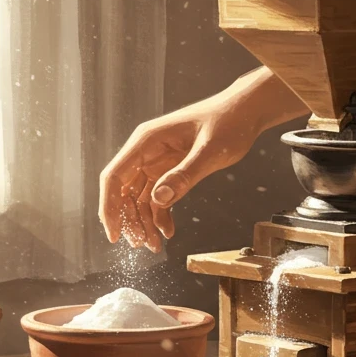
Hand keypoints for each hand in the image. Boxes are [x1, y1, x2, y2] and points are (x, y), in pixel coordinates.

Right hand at [98, 96, 260, 251]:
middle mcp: (146, 152)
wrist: (246, 112)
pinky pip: (157, 196)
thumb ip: (185, 175)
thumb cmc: (228, 121)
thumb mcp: (210, 151)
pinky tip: (168, 230)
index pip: (115, 176)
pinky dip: (160, 215)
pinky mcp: (170, 170)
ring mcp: (157, 161)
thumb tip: (159, 198)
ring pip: (140, 197)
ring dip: (144, 222)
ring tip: (154, 244)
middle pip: (124, 191)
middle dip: (130, 220)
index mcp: (147, 141)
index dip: (110, 207)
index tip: (114, 234)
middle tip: (141, 244)